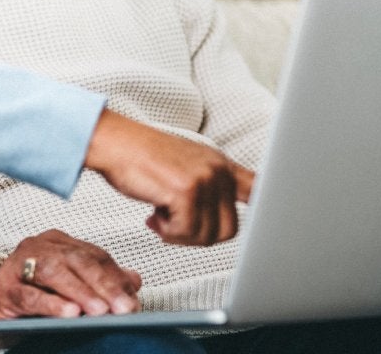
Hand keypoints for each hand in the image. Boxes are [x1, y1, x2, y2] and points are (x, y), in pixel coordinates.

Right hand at [0, 230, 140, 348]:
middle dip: (103, 284)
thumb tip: (134, 281)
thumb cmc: (36, 296)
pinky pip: (30, 295)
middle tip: (123, 308)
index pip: (93, 255)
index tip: (132, 300)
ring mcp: (19, 264)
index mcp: (59, 242)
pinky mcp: (5, 288)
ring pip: (54, 272)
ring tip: (100, 310)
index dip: (115, 277)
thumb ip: (102, 281)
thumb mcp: (73, 288)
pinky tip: (69, 313)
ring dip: (80, 292)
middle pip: (77, 260)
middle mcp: (39, 246)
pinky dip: (52, 304)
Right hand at [84, 109, 253, 245]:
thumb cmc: (141, 158)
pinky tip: (153, 216)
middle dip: (199, 236)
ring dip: (179, 235)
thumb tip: (224, 220)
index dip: (266, 209)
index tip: (267, 223)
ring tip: (160, 216)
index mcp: (221, 164)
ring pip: (206, 236)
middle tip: (175, 225)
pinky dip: (167, 232)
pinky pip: (185, 232)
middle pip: (229, 230)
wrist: (114, 143)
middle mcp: (217, 170)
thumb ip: (209, 186)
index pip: (258, 189)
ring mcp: (204, 180)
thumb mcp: (185, 165)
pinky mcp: (186, 191)